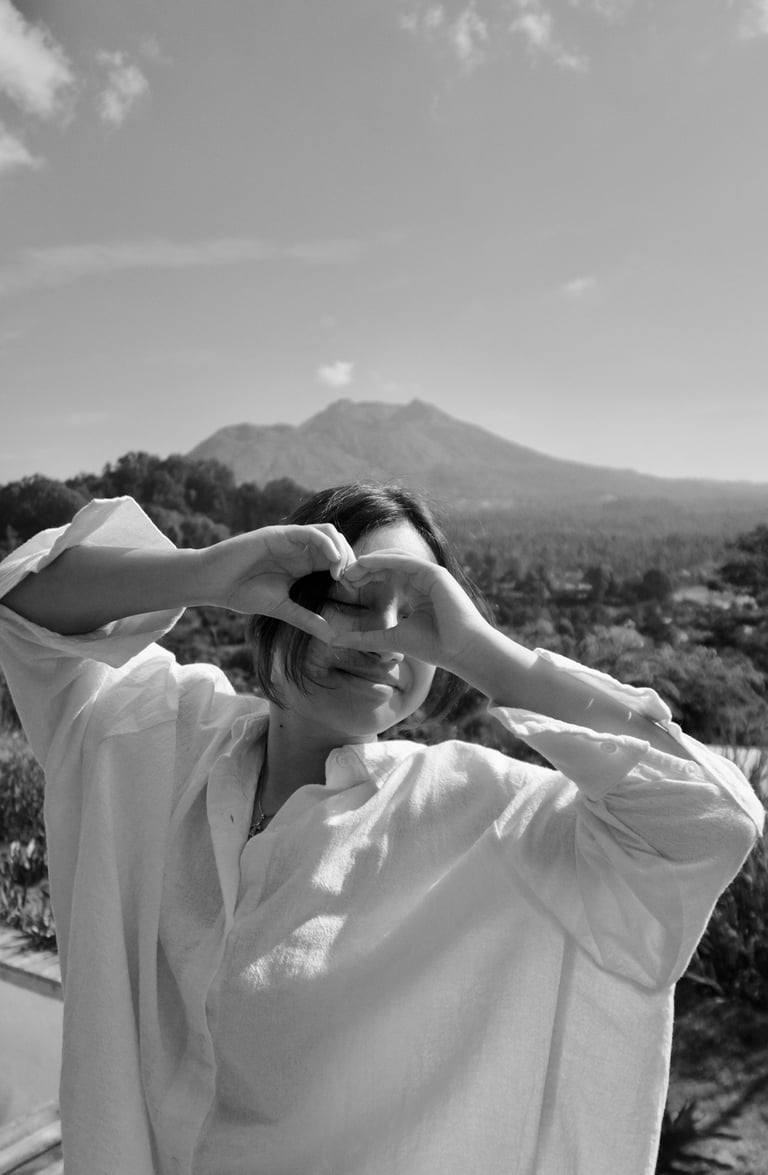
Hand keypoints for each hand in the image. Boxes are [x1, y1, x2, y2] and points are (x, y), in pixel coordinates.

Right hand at [196, 523, 354, 642]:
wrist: (213, 582)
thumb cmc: (242, 593)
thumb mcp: (282, 609)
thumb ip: (306, 619)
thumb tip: (332, 638)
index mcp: (303, 564)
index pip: (336, 559)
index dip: (348, 572)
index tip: (352, 591)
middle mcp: (300, 549)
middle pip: (338, 543)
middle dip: (350, 560)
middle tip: (350, 581)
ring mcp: (290, 540)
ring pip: (328, 533)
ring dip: (341, 549)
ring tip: (340, 572)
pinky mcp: (279, 535)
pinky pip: (310, 532)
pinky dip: (326, 543)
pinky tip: (331, 560)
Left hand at [328, 549, 491, 675]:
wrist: (460, 650)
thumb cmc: (433, 646)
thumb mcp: (390, 639)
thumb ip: (364, 637)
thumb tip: (334, 641)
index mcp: (415, 592)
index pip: (385, 577)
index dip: (364, 578)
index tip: (344, 585)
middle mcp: (421, 579)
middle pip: (386, 565)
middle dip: (363, 568)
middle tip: (342, 575)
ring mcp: (429, 574)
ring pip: (394, 559)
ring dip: (371, 562)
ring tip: (351, 569)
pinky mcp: (434, 573)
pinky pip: (405, 561)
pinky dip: (384, 560)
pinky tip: (366, 563)